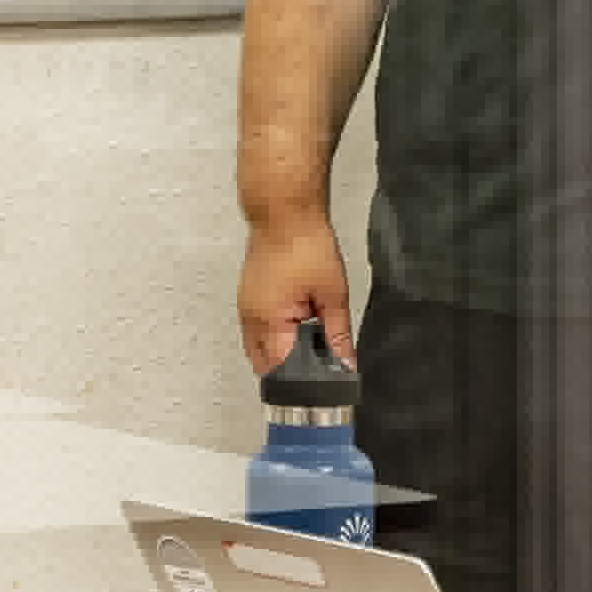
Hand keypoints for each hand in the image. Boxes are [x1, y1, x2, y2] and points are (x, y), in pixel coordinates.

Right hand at [240, 212, 352, 374]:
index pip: (279, 370)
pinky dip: (273, 333)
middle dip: (287, 369)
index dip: (301, 379)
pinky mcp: (247, 296)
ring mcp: (245, 306)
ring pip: (257, 347)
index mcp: (269, 321)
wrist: (285, 211)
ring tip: (306, 338)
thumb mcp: (332, 293)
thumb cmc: (305, 242)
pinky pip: (255, 328)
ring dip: (279, 350)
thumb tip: (345, 362)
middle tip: (315, 363)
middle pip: (263, 363)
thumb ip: (338, 333)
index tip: (319, 381)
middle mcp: (250, 318)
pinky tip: (294, 322)